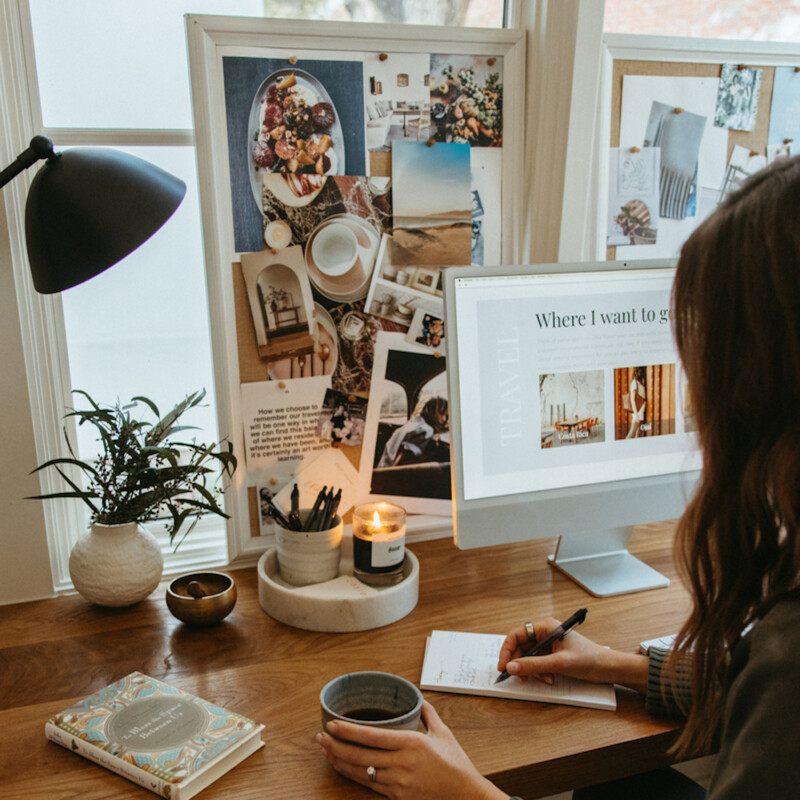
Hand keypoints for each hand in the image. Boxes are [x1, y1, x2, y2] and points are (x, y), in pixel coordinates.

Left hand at [315, 701, 505, 799]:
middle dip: (335, 746)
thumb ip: (428, 713)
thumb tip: (418, 697)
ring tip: (324, 751)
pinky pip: (369, 785)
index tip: (331, 724)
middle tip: (319, 737)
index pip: (372, 737)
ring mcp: (398, 782)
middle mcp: (401, 763)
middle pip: (360, 755)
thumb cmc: (455, 762)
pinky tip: (342, 767)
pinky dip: (352, 775)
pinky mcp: (397, 796)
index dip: (348, 731)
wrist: (465, 794)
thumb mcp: (443, 732)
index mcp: (411, 743)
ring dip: (339, 762)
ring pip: (361, 772)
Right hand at [497, 617, 647, 692]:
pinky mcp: (554, 654)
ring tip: (543, 678)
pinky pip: (538, 662)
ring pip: (529, 656)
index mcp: (546, 627)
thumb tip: (511, 667)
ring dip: (532, 669)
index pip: (517, 634)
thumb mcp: (559, 664)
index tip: (503, 666)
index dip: (507, 650)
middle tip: (519, 677)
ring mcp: (549, 644)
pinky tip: (549, 678)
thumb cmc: (589, 659)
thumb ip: (533, 665)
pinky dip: (540, 672)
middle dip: (520, 663)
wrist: (609, 668)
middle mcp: (545, 633)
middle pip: (521, 647)